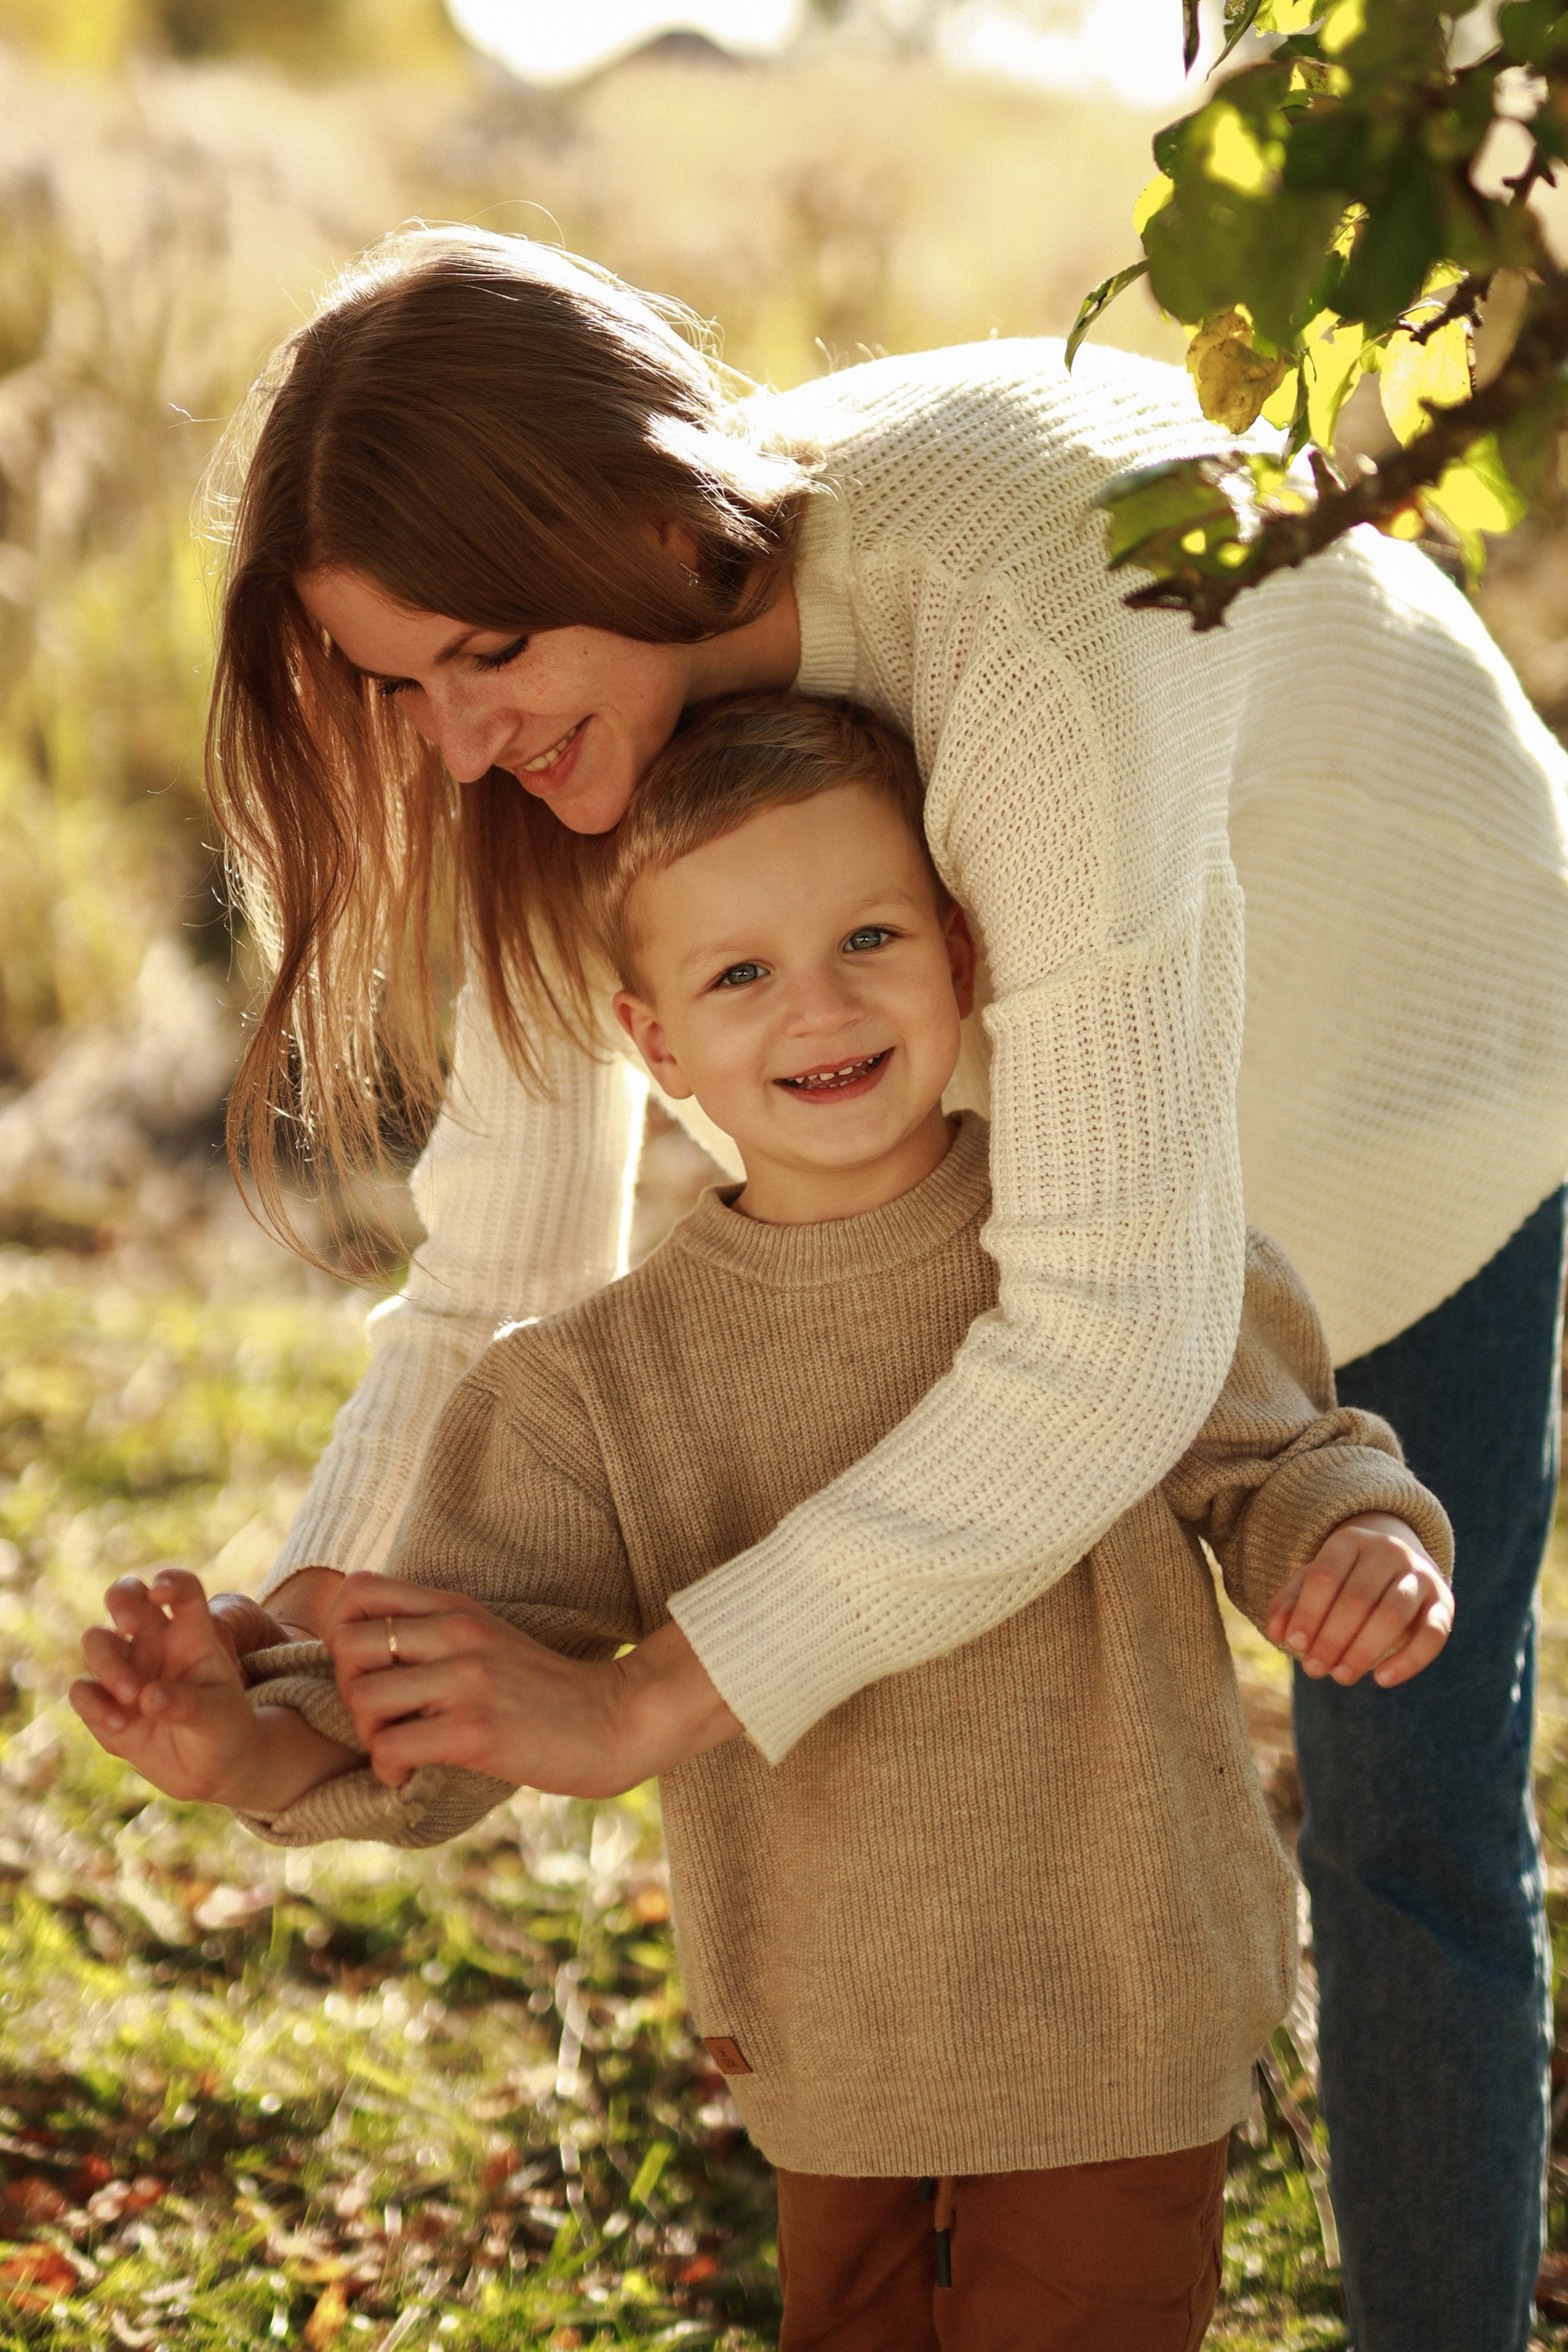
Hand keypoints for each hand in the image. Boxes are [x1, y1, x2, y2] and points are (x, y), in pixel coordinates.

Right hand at [70, 1569, 353, 1808]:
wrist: (211, 1768)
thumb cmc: (225, 1728)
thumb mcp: (221, 1716)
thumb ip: (190, 1703)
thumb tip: (149, 1697)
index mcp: (192, 1633)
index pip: (183, 1592)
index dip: (171, 1582)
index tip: (162, 1592)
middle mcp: (154, 1643)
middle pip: (125, 1596)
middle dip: (121, 1600)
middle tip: (130, 1624)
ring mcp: (126, 1670)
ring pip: (97, 1641)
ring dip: (108, 1663)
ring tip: (133, 1694)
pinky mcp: (105, 1703)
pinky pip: (83, 1691)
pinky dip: (93, 1704)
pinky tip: (120, 1724)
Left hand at [324, 1571, 740, 1797]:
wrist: (616, 1719)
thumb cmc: (546, 1689)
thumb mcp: (490, 1638)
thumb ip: (436, 1632)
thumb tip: (363, 1648)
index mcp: (456, 1608)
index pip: (358, 1590)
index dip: (342, 1631)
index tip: (369, 1668)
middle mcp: (457, 1635)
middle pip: (346, 1645)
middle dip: (347, 1688)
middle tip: (379, 1717)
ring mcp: (466, 1682)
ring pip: (361, 1697)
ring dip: (366, 1734)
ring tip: (396, 1747)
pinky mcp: (474, 1732)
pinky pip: (390, 1748)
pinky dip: (387, 1769)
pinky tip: (410, 1774)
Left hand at [1266, 1513, 1452, 1688]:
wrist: (1399, 1564)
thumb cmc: (1345, 1579)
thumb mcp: (1314, 1581)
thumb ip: (1291, 1603)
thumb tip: (1278, 1633)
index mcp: (1351, 1540)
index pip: (1326, 1575)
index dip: (1308, 1612)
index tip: (1294, 1645)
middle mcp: (1389, 1551)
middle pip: (1358, 1598)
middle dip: (1332, 1638)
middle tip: (1314, 1669)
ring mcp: (1421, 1575)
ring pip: (1393, 1615)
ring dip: (1364, 1651)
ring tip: (1341, 1677)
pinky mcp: (1444, 1602)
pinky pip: (1432, 1634)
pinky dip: (1408, 1661)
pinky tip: (1381, 1679)